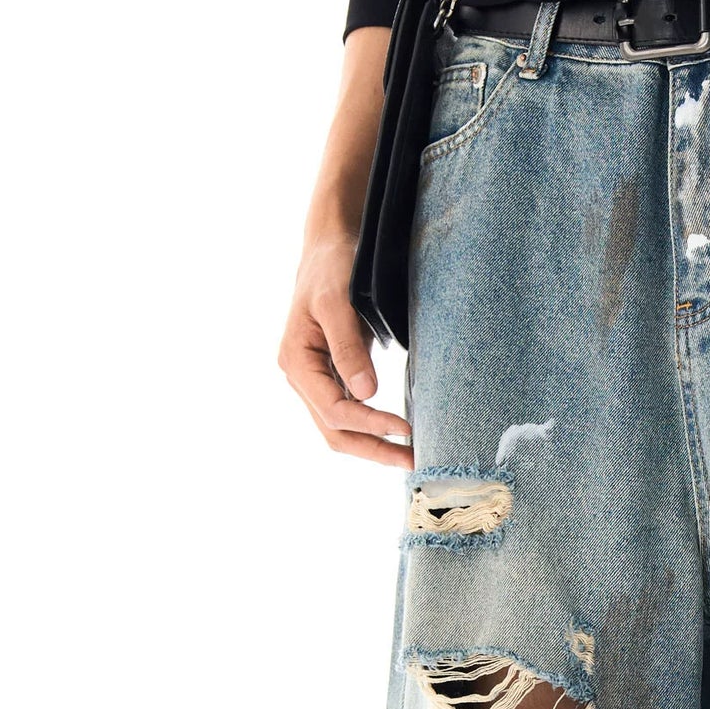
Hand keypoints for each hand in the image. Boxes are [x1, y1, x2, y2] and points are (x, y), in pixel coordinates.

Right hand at [278, 233, 412, 468]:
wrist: (329, 247)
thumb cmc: (332, 269)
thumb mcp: (337, 303)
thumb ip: (348, 349)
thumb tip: (366, 394)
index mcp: (296, 362)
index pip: (333, 410)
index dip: (369, 424)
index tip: (405, 429)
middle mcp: (301, 376)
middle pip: (334, 430)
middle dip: (372, 449)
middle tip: (412, 461)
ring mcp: (315, 379)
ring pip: (340, 427)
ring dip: (372, 444)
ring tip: (408, 455)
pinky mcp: (332, 375)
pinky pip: (349, 412)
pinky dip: (371, 427)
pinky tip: (396, 433)